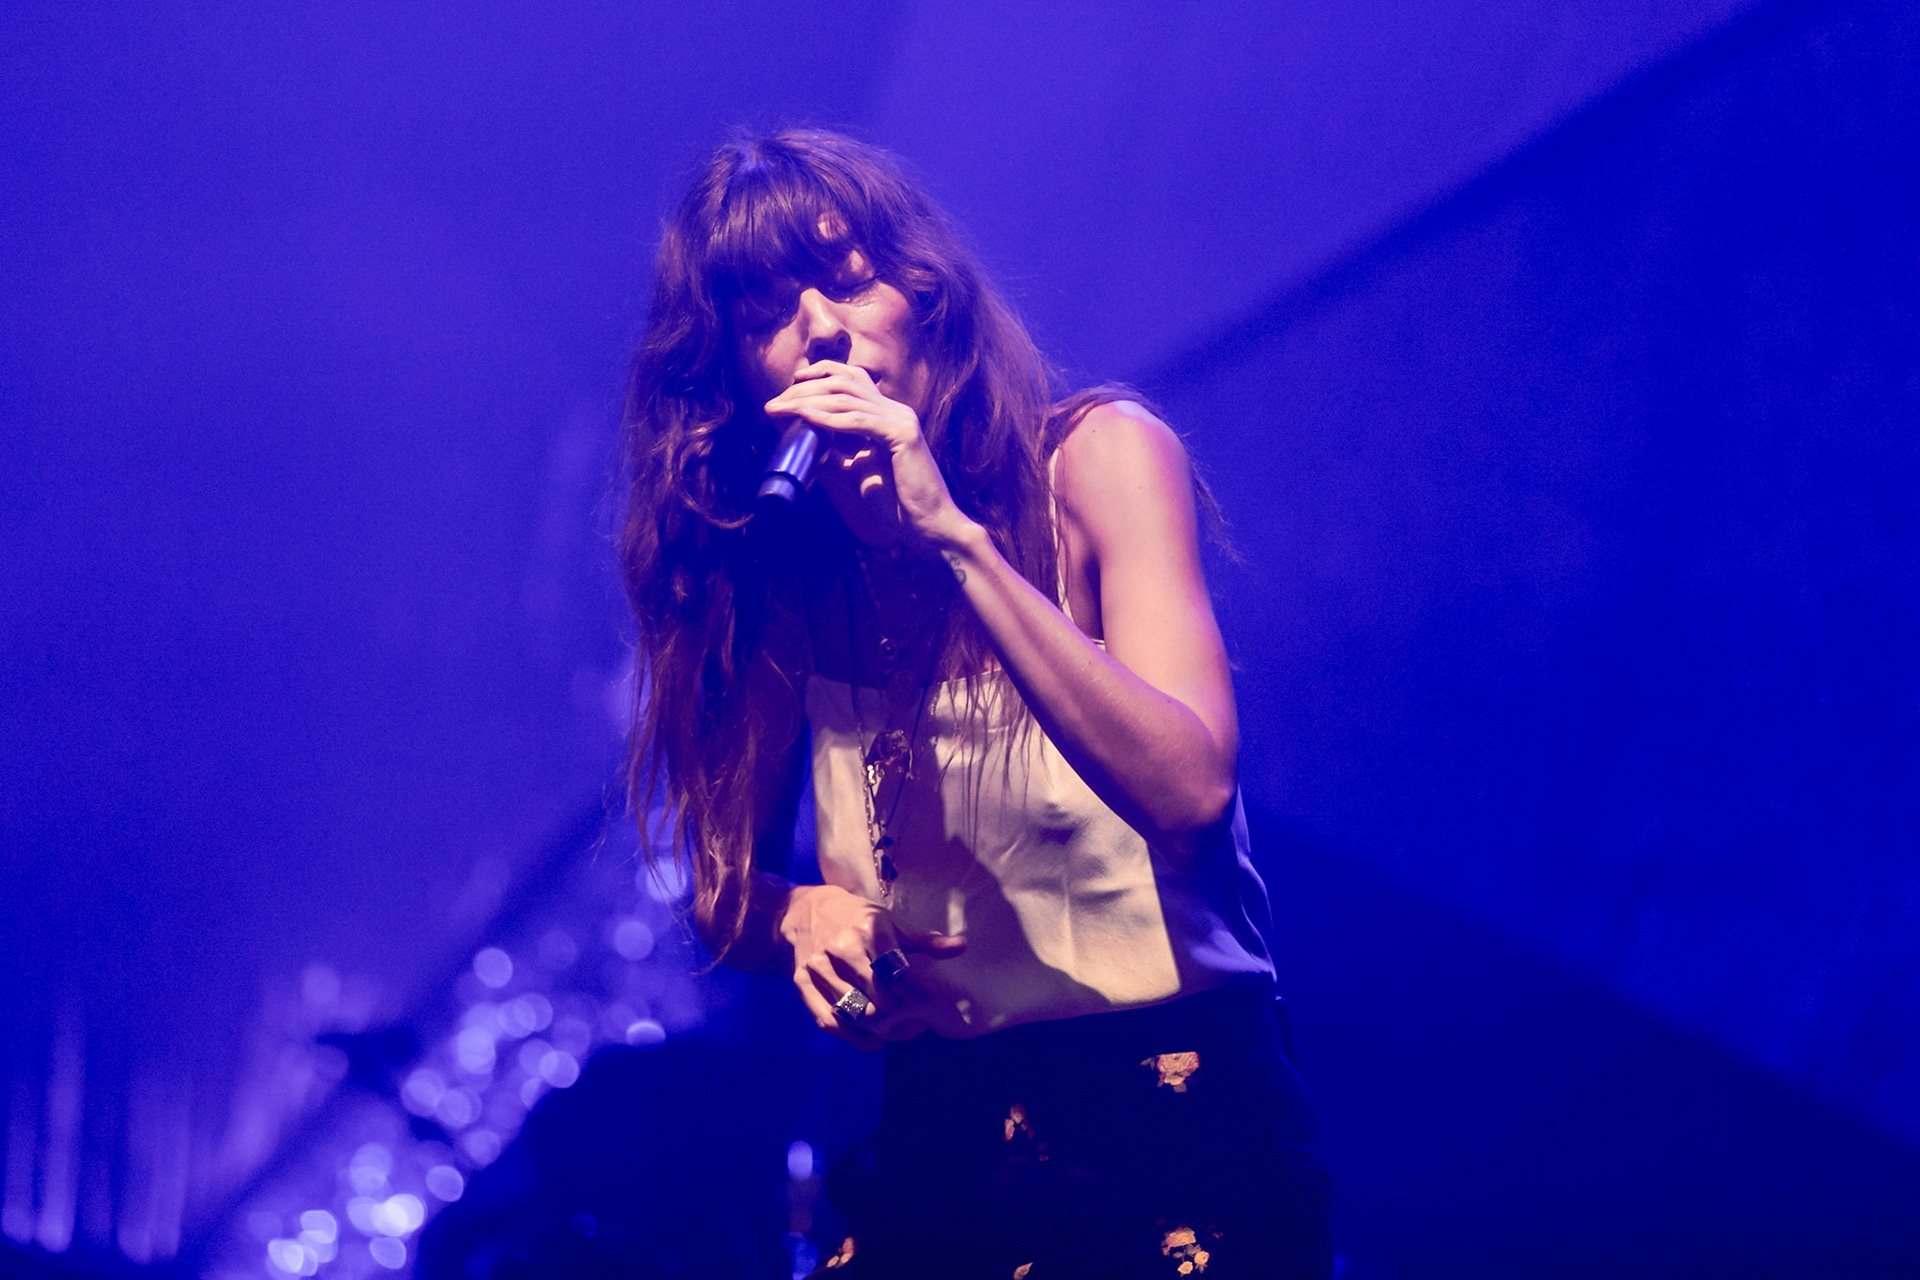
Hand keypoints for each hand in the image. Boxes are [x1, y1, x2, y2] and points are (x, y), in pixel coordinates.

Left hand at [762, 361, 980, 550]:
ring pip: (846, 398)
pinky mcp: (903, 435)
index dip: (819, 375)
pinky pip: (858, 421)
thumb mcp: (859, 473)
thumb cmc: (899, 503)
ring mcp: (901, 419)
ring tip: (779, 411)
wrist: (929, 525)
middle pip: (844, 382)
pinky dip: (828, 419)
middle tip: (774, 405)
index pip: (852, 378)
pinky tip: (805, 418)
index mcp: (889, 415)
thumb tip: (808, 448)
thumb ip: (838, 456)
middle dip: (804, 389)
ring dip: (807, 402)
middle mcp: (896, 410)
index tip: (789, 387)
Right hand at [778, 882, 965, 1047]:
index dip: (918, 992)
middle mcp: (842, 949)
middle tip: (910, 1013)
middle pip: (879, 997)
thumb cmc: (856, 918)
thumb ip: (924, 939)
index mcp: (868, 929)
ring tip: (894, 1026)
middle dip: (898, 1009)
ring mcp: (819, 968)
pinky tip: (872, 1040)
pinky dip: (853, 1037)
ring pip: (855, 1012)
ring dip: (878, 1026)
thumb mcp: (890, 921)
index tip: (928, 998)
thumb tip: (961, 946)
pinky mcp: (803, 984)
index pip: (898, 973)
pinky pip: (828, 1021)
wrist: (804, 912)